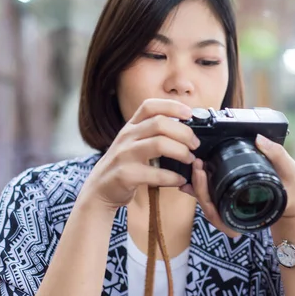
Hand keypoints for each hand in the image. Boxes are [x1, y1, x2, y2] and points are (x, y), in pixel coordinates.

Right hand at [78, 98, 200, 211]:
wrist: (99, 189)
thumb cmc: (124, 165)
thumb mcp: (133, 143)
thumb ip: (152, 134)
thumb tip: (185, 130)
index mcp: (131, 127)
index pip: (150, 106)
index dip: (172, 106)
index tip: (190, 113)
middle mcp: (127, 137)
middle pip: (160, 123)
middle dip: (183, 132)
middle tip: (195, 144)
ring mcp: (125, 155)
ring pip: (159, 144)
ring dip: (181, 152)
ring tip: (190, 160)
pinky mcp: (125, 175)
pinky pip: (155, 173)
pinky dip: (172, 177)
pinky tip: (180, 180)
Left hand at [179, 134, 294, 237]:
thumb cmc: (293, 191)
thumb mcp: (291, 172)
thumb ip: (277, 155)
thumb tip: (259, 138)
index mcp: (246, 219)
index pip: (217, 213)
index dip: (205, 195)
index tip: (202, 173)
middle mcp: (236, 221)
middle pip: (207, 208)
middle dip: (198, 186)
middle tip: (197, 164)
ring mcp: (232, 215)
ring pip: (207, 205)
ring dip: (198, 187)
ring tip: (196, 166)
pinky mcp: (231, 206)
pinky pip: (212, 200)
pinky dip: (203, 188)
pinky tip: (197, 174)